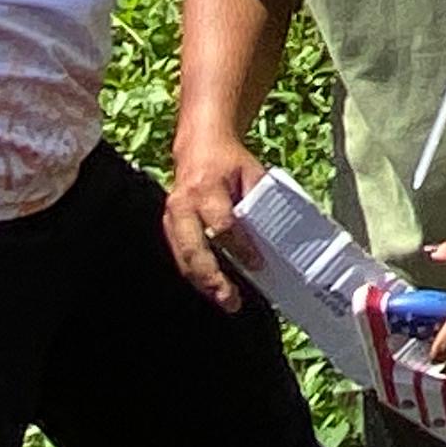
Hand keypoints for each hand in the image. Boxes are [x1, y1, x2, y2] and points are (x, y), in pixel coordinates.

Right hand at [163, 139, 269, 307]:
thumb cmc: (230, 162)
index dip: (241, 248)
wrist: (200, 146)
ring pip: (184, 258)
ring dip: (203, 284)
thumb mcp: (252, 172)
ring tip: (224, 301)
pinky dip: (196, 275)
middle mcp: (184, 205)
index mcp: (207, 189)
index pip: (223, 226)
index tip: (258, 264)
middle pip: (195, 250)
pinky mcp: (168, 226)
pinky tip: (211, 288)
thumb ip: (260, 202)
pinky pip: (180, 256)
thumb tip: (276, 237)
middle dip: (212, 278)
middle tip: (230, 299)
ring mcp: (172, 217)